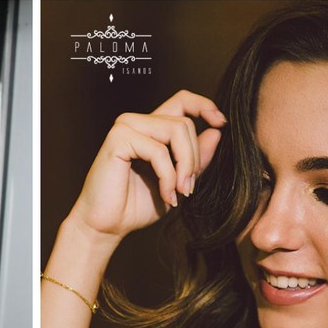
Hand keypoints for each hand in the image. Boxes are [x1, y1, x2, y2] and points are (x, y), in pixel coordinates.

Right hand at [63, 90, 225, 249]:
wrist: (106, 226)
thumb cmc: (135, 207)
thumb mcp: (177, 182)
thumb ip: (195, 159)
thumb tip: (216, 132)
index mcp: (150, 129)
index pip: (182, 101)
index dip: (205, 106)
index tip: (221, 123)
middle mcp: (137, 123)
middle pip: (184, 122)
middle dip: (194, 158)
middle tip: (189, 188)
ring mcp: (126, 127)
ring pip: (176, 131)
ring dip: (185, 166)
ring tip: (179, 193)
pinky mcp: (118, 139)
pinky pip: (159, 150)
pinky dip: (168, 176)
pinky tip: (166, 195)